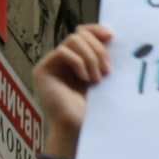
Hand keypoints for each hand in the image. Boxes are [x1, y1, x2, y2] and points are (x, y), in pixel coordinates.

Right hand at [30, 23, 113, 158]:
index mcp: (79, 59)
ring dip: (90, 58)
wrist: (82, 129)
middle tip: (107, 70)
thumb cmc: (97, 109)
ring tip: (97, 79)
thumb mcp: (106, 79)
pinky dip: (78, 62)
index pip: (84, 33)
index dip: (96, 30)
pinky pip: (62, 52)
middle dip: (98, 49)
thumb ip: (106, 60)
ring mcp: (52, 63)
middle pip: (80, 34)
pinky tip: (85, 79)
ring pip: (72, 40)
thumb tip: (115, 38)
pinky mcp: (42, 70)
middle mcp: (64, 59)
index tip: (112, 36)